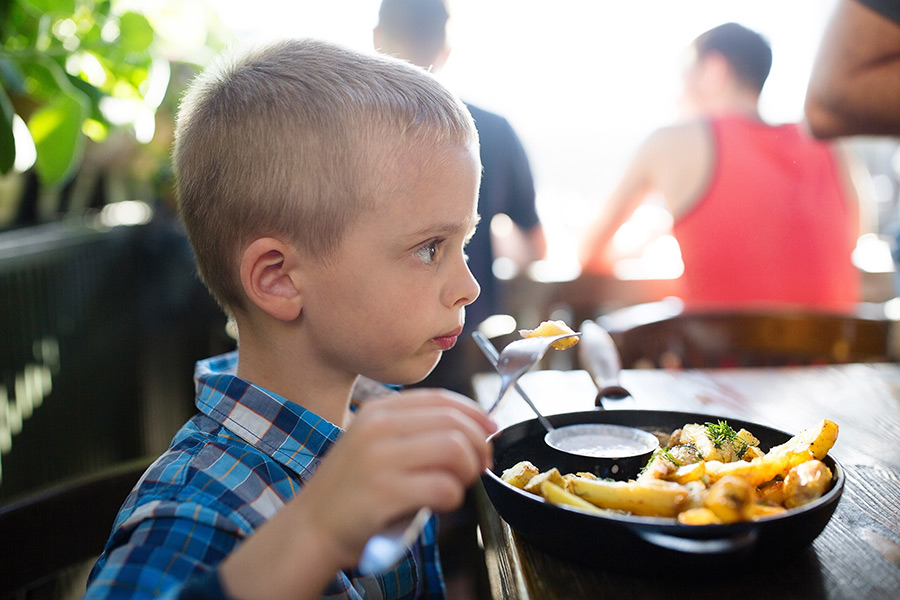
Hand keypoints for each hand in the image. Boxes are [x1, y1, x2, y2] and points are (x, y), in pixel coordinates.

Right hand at [220, 389, 495, 599]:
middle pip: (454, 422)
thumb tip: (473, 429)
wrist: (311, 528)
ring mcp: (380, 458)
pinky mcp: (385, 492)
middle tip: (479, 466)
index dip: (474, 413)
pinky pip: (444, 487)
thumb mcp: (375, 443)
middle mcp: (378, 427)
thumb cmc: (351, 491)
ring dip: (467, 472)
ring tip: (457, 485)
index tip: (490, 430)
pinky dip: (454, 497)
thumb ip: (415, 431)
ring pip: (455, 449)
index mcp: (378, 411)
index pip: (441, 399)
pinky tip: (441, 503)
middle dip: (479, 445)